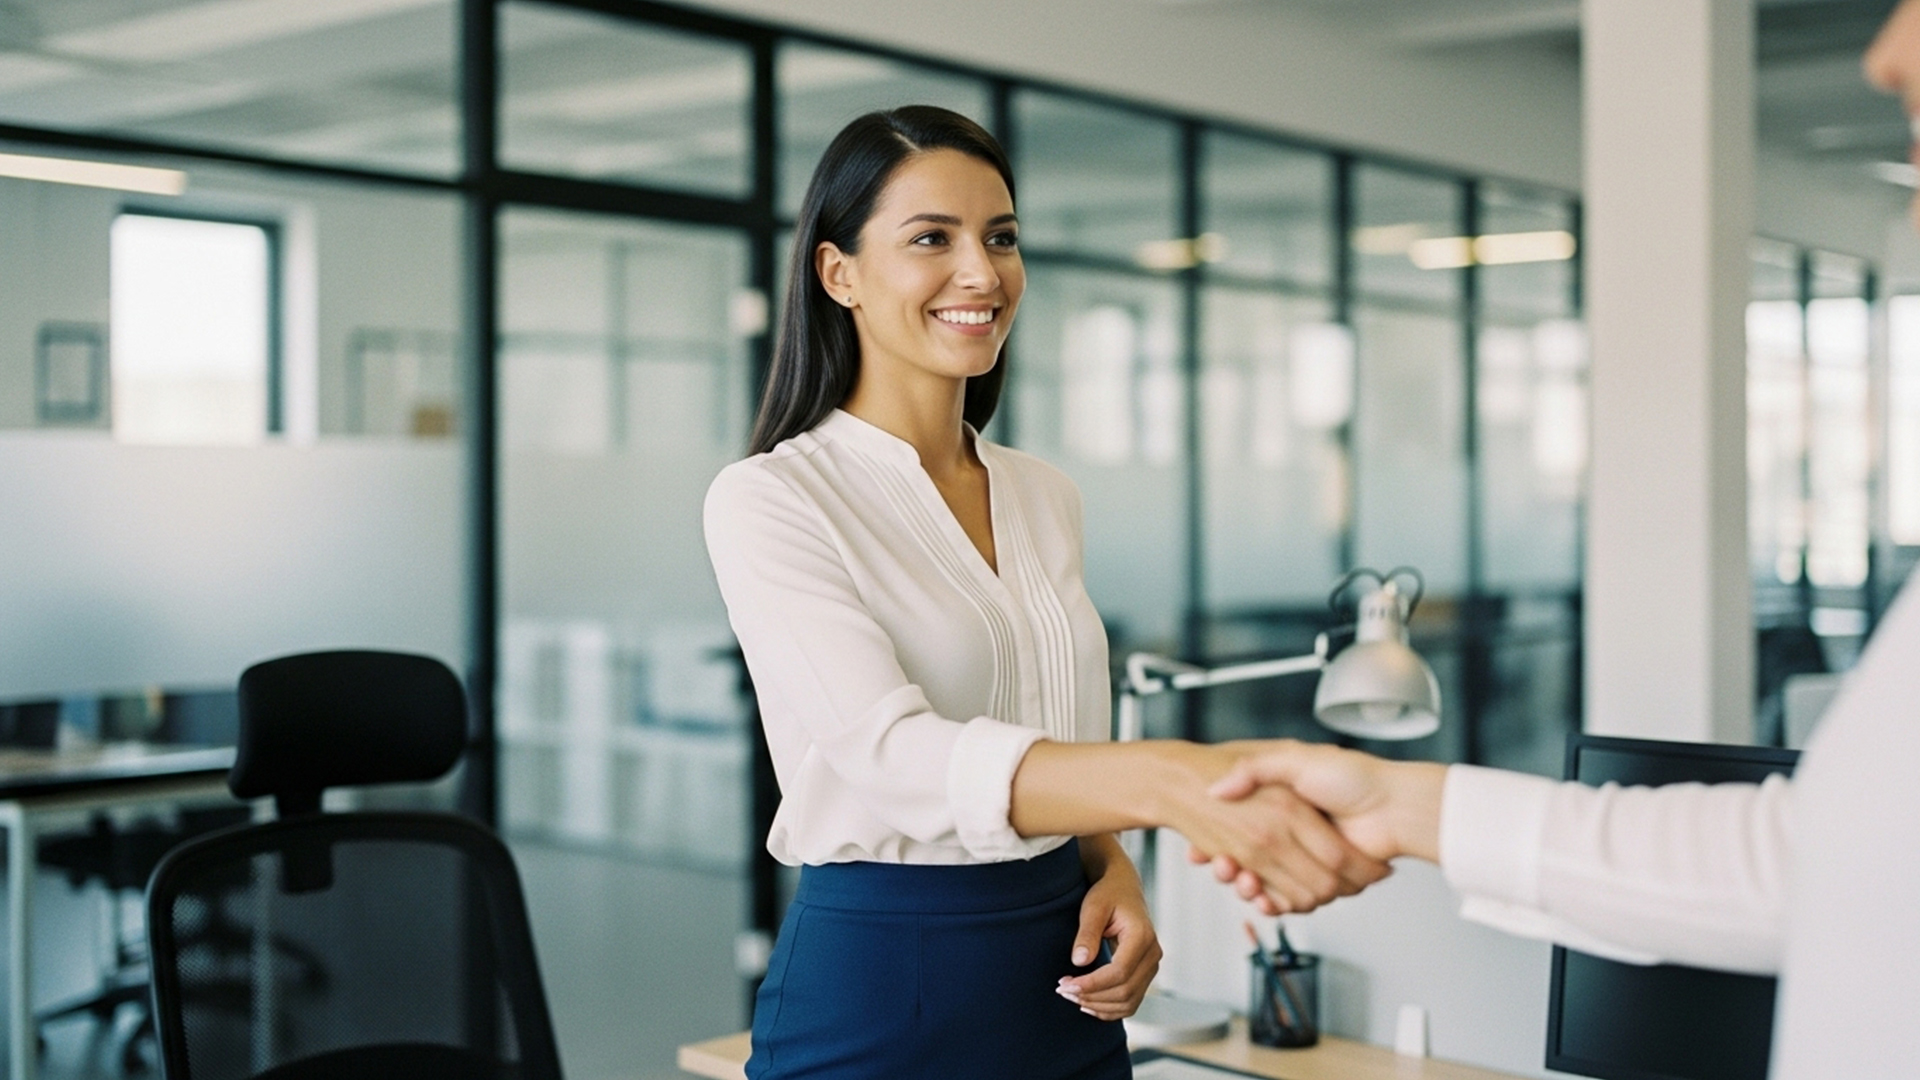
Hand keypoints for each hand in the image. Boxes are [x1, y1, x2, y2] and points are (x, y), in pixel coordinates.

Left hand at [1056, 847, 1160, 1020]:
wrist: (1123, 889)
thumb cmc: (1108, 894)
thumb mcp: (1093, 906)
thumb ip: (1087, 933)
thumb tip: (1080, 962)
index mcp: (1142, 936)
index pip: (1119, 972)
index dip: (1092, 984)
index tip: (1065, 984)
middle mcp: (1152, 954)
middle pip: (1124, 991)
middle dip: (1091, 996)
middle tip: (1062, 990)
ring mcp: (1150, 966)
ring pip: (1128, 1002)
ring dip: (1098, 1005)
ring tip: (1072, 996)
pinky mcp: (1144, 974)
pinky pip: (1130, 1002)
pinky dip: (1109, 1009)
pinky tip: (1088, 1004)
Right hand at [1194, 740, 1445, 911]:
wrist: (1396, 804)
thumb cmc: (1352, 777)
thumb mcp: (1294, 760)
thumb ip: (1256, 768)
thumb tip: (1219, 786)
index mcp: (1284, 808)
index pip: (1244, 832)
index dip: (1223, 843)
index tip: (1206, 848)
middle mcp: (1293, 835)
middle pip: (1251, 862)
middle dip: (1231, 869)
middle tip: (1219, 865)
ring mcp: (1307, 858)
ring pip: (1265, 883)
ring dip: (1247, 886)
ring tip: (1232, 875)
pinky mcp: (1323, 879)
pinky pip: (1290, 898)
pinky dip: (1272, 902)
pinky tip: (1258, 895)